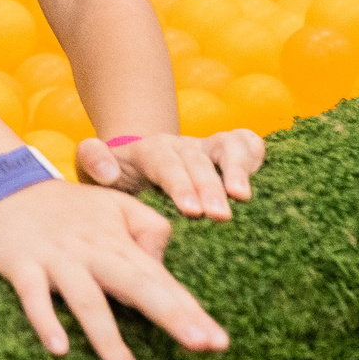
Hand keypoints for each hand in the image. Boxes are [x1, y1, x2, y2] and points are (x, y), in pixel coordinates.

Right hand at [0, 179, 227, 359]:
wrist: (7, 184)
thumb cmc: (68, 206)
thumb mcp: (115, 205)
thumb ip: (149, 227)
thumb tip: (165, 265)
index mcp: (117, 241)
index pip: (160, 278)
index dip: (189, 309)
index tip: (218, 340)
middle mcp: (92, 251)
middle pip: (135, 284)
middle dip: (169, 314)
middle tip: (201, 344)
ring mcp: (57, 259)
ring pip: (87, 300)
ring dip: (109, 339)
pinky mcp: (22, 264)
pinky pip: (34, 296)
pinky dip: (45, 321)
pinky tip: (59, 349)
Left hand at [75, 131, 260, 219]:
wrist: (133, 166)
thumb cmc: (116, 180)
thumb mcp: (92, 172)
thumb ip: (93, 164)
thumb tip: (107, 171)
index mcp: (146, 151)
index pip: (163, 162)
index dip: (179, 184)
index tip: (191, 211)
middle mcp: (179, 146)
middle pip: (196, 159)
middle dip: (209, 186)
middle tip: (220, 216)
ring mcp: (205, 148)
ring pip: (225, 147)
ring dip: (236, 169)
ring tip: (244, 197)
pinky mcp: (226, 152)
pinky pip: (246, 143)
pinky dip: (255, 152)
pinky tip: (266, 175)